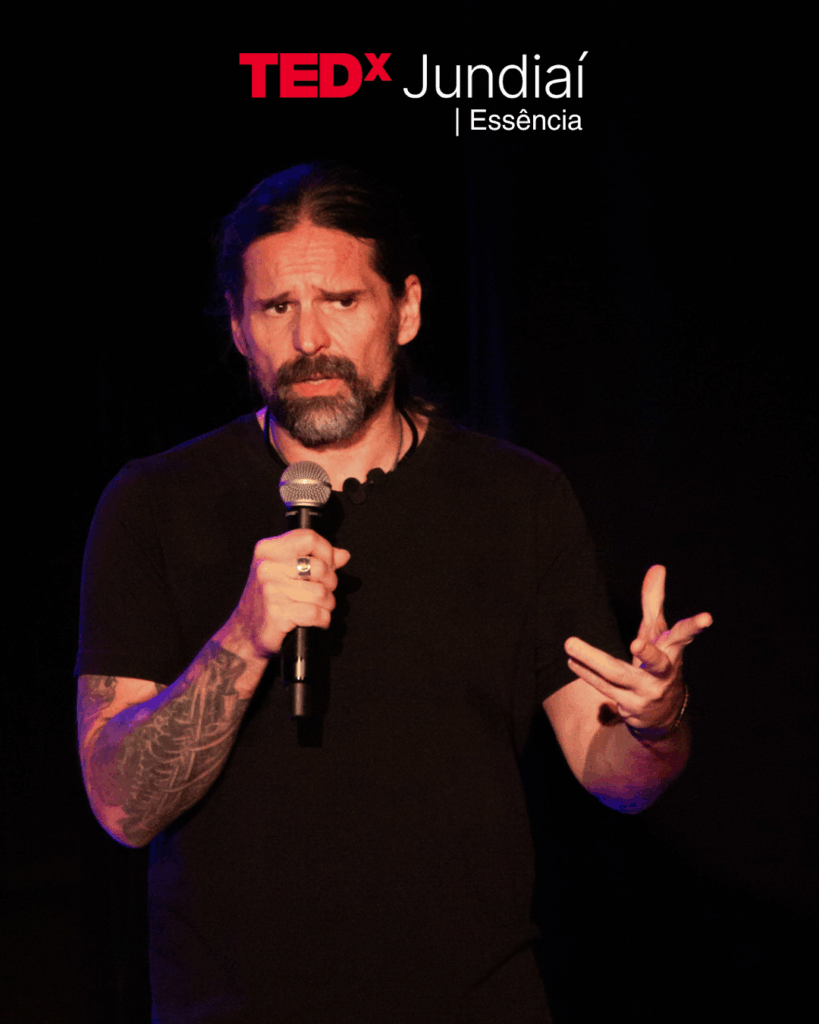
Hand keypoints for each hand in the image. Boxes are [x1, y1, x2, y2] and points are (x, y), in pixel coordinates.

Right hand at [221, 529, 350, 660]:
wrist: (246, 631)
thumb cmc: (269, 598)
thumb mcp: (287, 571)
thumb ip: (316, 558)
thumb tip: (343, 555)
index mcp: (268, 550)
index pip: (309, 538)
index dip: (326, 553)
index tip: (328, 565)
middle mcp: (267, 568)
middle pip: (320, 567)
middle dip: (330, 583)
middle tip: (321, 591)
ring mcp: (271, 591)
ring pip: (321, 593)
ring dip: (327, 604)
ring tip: (316, 606)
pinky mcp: (277, 614)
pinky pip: (316, 613)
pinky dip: (322, 619)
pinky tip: (314, 619)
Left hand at [564, 565, 711, 734]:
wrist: (663, 714)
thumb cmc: (659, 662)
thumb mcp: (658, 632)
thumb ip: (654, 601)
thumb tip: (657, 567)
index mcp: (673, 652)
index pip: (684, 636)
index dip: (694, 627)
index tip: (707, 618)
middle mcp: (664, 674)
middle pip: (656, 662)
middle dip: (647, 653)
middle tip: (636, 642)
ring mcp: (648, 693)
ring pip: (618, 675)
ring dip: (592, 660)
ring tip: (570, 644)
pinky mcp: (631, 707)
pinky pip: (604, 687)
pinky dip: (587, 673)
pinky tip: (572, 662)